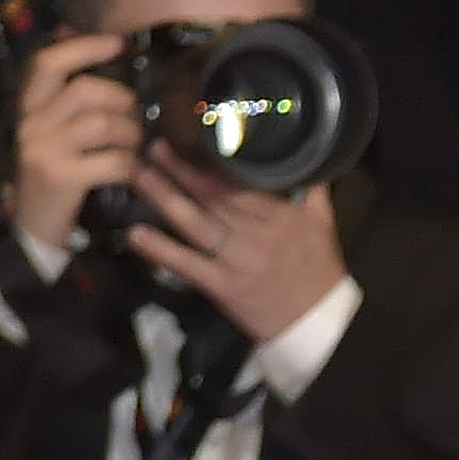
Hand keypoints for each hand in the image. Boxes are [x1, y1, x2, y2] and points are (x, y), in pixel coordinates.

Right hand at [6, 32, 139, 263]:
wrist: (31, 228)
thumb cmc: (56, 173)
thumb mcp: (57, 134)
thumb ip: (76, 104)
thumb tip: (115, 62)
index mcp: (30, 108)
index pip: (48, 62)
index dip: (84, 47)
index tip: (118, 43)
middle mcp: (30, 124)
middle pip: (86, 89)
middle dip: (123, 101)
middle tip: (134, 119)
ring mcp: (42, 151)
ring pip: (104, 124)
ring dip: (131, 136)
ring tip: (132, 149)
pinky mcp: (59, 178)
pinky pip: (113, 161)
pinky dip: (131, 166)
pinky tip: (130, 173)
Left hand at [114, 153, 349, 348]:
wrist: (315, 319)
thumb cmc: (317, 270)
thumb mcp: (323, 224)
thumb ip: (311, 190)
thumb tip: (305, 157)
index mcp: (282, 215)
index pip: (242, 182)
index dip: (213, 161)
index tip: (191, 140)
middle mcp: (258, 233)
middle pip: (214, 196)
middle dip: (182, 170)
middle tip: (154, 147)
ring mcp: (238, 260)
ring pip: (197, 223)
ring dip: (166, 198)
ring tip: (140, 175)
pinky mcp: (222, 285)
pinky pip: (187, 264)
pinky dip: (160, 249)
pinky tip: (135, 234)